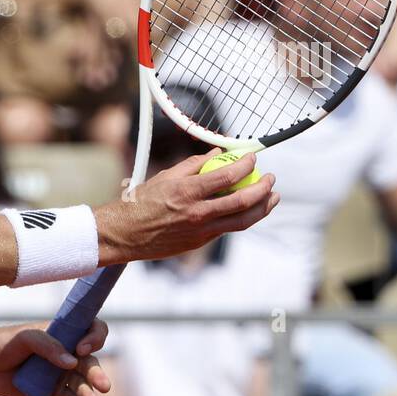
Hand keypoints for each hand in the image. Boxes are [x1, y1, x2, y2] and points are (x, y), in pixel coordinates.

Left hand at [0, 319, 110, 395]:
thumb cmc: (0, 344)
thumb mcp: (23, 338)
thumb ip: (47, 345)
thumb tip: (70, 362)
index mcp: (62, 333)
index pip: (90, 330)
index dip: (94, 337)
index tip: (82, 348)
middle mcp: (66, 353)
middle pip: (90, 361)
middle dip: (97, 373)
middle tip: (102, 384)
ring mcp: (60, 374)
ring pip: (83, 383)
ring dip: (90, 391)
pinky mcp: (53, 393)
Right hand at [94, 151, 279, 265]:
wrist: (124, 234)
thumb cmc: (140, 203)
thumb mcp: (165, 177)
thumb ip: (193, 165)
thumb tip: (217, 153)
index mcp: (187, 192)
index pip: (228, 176)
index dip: (246, 165)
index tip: (252, 158)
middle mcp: (197, 213)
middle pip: (243, 202)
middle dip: (263, 188)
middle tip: (271, 178)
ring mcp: (200, 231)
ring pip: (243, 220)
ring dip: (263, 208)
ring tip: (272, 197)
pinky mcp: (199, 243)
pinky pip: (226, 228)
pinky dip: (240, 216)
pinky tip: (246, 208)